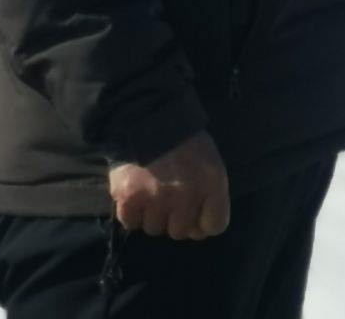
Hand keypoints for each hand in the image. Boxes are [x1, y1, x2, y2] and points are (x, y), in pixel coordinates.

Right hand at [107, 129, 229, 240]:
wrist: (148, 112)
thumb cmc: (184, 137)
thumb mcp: (209, 160)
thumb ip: (209, 193)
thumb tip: (199, 229)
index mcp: (212, 183)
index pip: (214, 226)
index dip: (203, 221)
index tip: (195, 211)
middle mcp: (186, 196)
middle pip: (181, 231)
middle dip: (175, 217)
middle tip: (168, 195)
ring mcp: (156, 199)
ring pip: (155, 229)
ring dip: (152, 214)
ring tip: (151, 190)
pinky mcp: (129, 200)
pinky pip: (131, 223)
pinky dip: (131, 211)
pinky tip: (135, 191)